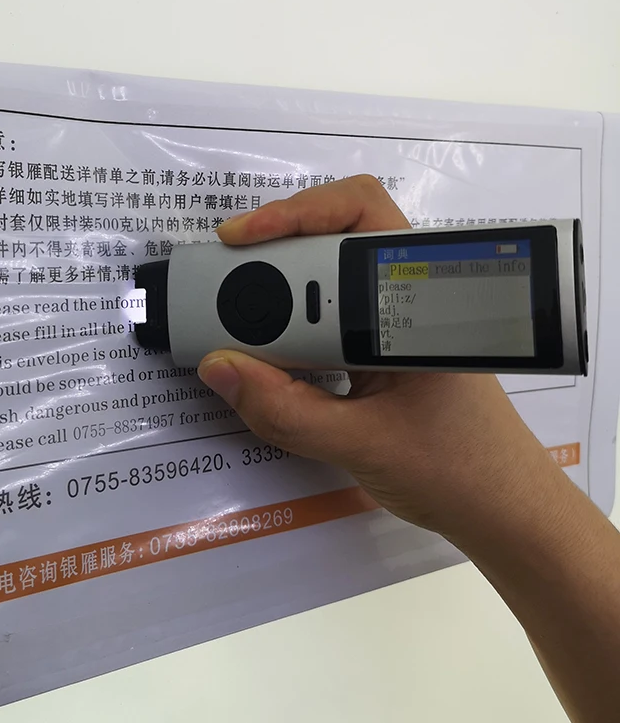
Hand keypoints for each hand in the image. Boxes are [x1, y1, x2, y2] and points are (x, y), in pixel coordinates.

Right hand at [198, 175, 552, 537]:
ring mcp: (398, 323)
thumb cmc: (456, 472)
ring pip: (333, 279)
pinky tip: (270, 348)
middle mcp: (412, 296)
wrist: (503, 509)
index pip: (359, 214)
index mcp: (422, 297)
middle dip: (279, 247)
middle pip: (338, 235)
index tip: (239, 240)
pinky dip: (295, 324)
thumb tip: (220, 369)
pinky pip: (333, 319)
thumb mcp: (361, 445)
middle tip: (227, 275)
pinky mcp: (386, 350)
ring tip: (238, 310)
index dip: (295, 213)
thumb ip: (286, 410)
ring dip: (284, 288)